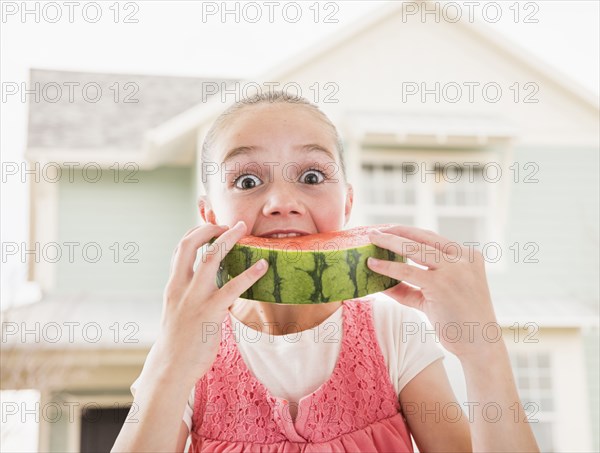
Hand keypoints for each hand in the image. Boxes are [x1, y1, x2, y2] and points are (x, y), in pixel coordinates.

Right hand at [151, 221, 267, 384]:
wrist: (171, 368)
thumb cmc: (178, 341)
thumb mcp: (177, 311)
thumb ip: (189, 294)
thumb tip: (209, 284)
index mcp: (173, 285)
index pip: (179, 249)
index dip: (196, 233)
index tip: (212, 227)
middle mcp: (180, 286)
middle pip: (190, 245)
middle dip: (209, 229)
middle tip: (229, 224)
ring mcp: (194, 298)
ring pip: (211, 258)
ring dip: (228, 239)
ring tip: (243, 229)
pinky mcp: (210, 312)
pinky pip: (232, 288)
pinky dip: (250, 274)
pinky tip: (263, 266)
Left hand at [367, 225, 500, 359]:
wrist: (480, 346)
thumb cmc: (460, 322)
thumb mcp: (437, 296)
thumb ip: (412, 286)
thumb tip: (382, 279)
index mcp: (467, 255)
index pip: (432, 237)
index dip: (407, 231)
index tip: (388, 228)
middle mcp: (463, 257)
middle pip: (421, 238)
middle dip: (395, 232)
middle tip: (374, 230)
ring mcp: (454, 270)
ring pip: (413, 249)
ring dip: (388, 242)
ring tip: (371, 239)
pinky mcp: (441, 284)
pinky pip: (407, 271)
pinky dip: (388, 266)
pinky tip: (373, 264)